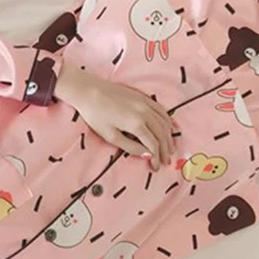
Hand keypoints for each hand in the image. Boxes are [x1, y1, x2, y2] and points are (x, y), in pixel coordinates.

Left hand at [54, 64, 174, 170]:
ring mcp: (146, 103)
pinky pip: (162, 111)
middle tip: (166, 161)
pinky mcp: (144, 97)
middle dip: (165, 150)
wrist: (89, 91)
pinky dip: (167, 122)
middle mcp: (145, 112)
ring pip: (164, 122)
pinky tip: (167, 129)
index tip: (156, 167)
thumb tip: (147, 155)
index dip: (156, 158)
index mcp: (136, 124)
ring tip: (169, 149)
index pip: (153, 145)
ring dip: (169, 137)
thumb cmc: (96, 115)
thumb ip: (130, 147)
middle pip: (162, 134)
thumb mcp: (110, 136)